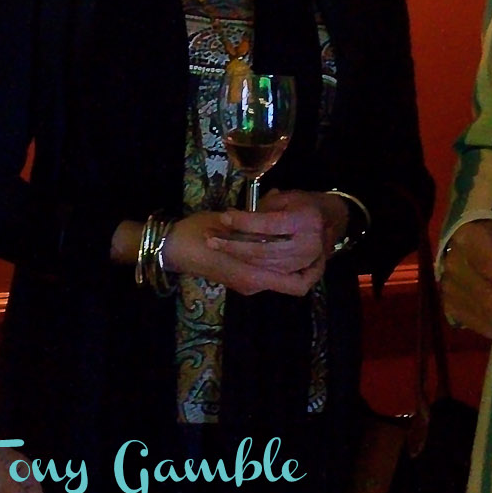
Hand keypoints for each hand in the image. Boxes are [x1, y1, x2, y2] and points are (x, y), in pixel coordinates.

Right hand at [162, 209, 319, 295]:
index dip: (313, 271)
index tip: (322, 253)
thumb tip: (277, 208)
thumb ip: (255, 222)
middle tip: (317, 244)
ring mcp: (245, 284)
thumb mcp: (229, 224)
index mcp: (253, 274)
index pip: (297, 283)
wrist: (169, 248)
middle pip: (290, 280)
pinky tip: (279, 242)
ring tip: (302, 243)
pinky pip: (267, 275)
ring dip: (291, 263)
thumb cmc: (195, 232)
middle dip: (305, 265)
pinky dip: (276, 262)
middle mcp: (252, 284)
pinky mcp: (239, 280)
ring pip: (279, 277)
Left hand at [212, 189, 346, 275]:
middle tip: (211, 238)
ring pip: (264, 266)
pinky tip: (234, 259)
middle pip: (263, 251)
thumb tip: (233, 217)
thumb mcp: (287, 197)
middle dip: (234, 246)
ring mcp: (305, 264)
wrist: (330, 221)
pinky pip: (270, 275)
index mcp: (305, 221)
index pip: (268, 225)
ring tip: (218, 246)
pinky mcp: (300, 276)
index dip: (244, 222)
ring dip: (239, 258)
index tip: (224, 217)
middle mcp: (307, 246)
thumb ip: (263, 208)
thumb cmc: (305, 204)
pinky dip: (250, 267)